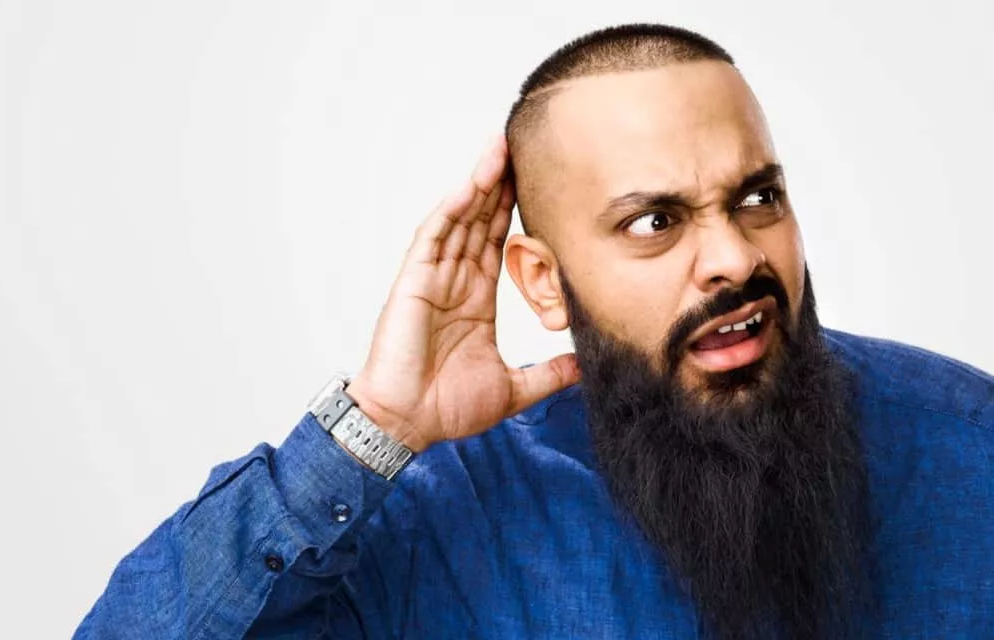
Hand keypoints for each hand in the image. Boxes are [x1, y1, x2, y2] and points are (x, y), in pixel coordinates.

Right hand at [346, 135, 578, 451]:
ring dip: (477, 185)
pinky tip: (467, 187)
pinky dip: (449, 212)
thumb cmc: (446, 408)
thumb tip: (585, 366)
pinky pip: (432, 239)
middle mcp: (454, 282)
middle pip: (479, 219)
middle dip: (499, 183)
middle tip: (520, 145)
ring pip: (457, 220)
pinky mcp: (413, 284)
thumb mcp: (513, 389)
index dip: (515, 210)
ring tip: (498, 150)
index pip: (498, 241)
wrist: (408, 426)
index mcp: (475, 299)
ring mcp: (432, 279)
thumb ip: (549, 374)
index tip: (539, 181)